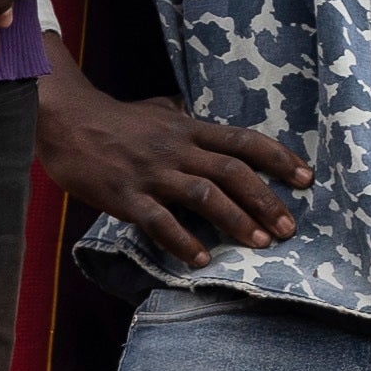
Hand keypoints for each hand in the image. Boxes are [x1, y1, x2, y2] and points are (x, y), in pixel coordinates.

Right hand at [40, 62, 309, 264]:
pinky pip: (158, 220)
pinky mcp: (124, 194)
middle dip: (266, 200)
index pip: (244, 141)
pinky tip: (200, 259)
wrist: (63, 120)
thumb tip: (200, 118)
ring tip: (260, 244)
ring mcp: (150, 172)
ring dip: (236, 221)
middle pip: (232, 172)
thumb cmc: (115, 119)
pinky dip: (182, 240)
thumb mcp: (157, 111)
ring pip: (203, 195)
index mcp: (189, 129)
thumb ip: (185, 119)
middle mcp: (176, 149)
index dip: (279, 159)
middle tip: (289, 228)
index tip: (307, 179)